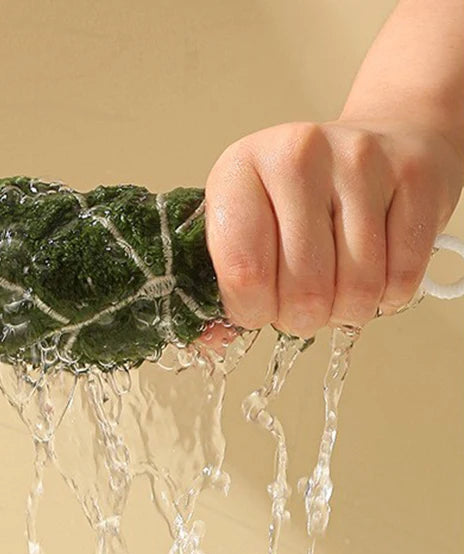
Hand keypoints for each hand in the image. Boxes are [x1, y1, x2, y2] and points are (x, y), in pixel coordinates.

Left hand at [205, 120, 463, 337]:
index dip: (252, 312)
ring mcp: (361, 161)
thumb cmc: (298, 197)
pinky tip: (374, 275)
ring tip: (336, 292)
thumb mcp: (246, 221)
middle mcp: (298, 155)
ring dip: (345, 311)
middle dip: (301, 318)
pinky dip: (387, 296)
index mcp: (240, 170)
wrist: (381, 138)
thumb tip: (215, 342)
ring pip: (358, 287)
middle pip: (305, 288)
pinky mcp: (413, 176)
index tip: (258, 310)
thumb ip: (226, 281)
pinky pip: (403, 275)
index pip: (244, 271)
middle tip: (300, 306)